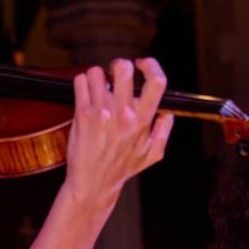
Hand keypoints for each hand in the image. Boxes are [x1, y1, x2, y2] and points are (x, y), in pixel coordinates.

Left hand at [65, 57, 174, 206]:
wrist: (93, 184)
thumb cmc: (120, 168)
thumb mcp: (152, 154)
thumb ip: (163, 131)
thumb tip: (168, 113)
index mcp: (143, 120)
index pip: (156, 81)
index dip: (151, 65)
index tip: (142, 65)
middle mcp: (123, 114)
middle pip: (124, 69)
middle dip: (119, 65)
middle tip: (115, 74)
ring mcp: (102, 113)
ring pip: (98, 72)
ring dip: (97, 77)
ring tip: (97, 89)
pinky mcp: (83, 115)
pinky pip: (81, 82)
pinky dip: (82, 83)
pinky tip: (85, 94)